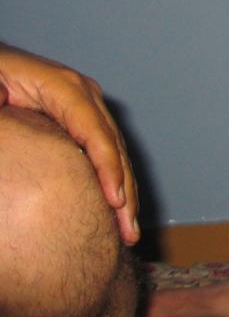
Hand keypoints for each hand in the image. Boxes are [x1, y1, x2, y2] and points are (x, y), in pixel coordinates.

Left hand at [0, 43, 139, 244]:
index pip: (95, 130)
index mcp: (63, 86)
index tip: (114, 201)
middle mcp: (82, 94)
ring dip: (125, 189)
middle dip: (125, 188)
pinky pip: (102, 149)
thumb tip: (7, 119)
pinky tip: (115, 204)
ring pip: (114, 149)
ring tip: (128, 227)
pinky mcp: (78, 117)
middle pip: (113, 144)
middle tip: (128, 230)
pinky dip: (113, 178)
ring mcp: (84, 104)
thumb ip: (5, 104)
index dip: (108, 167)